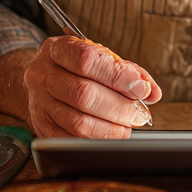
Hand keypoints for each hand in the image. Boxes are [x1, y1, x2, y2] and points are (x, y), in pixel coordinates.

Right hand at [20, 36, 161, 137]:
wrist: (40, 81)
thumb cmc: (74, 68)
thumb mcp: (98, 57)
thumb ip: (126, 70)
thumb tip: (152, 91)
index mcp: (57, 50)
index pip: (88, 60)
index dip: (119, 76)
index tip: (142, 89)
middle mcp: (42, 75)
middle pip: (84, 94)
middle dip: (120, 107)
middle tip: (140, 113)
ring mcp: (39, 103)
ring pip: (78, 122)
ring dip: (111, 129)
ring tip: (127, 126)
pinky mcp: (42, 128)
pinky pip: (71, 141)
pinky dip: (97, 141)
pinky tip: (111, 136)